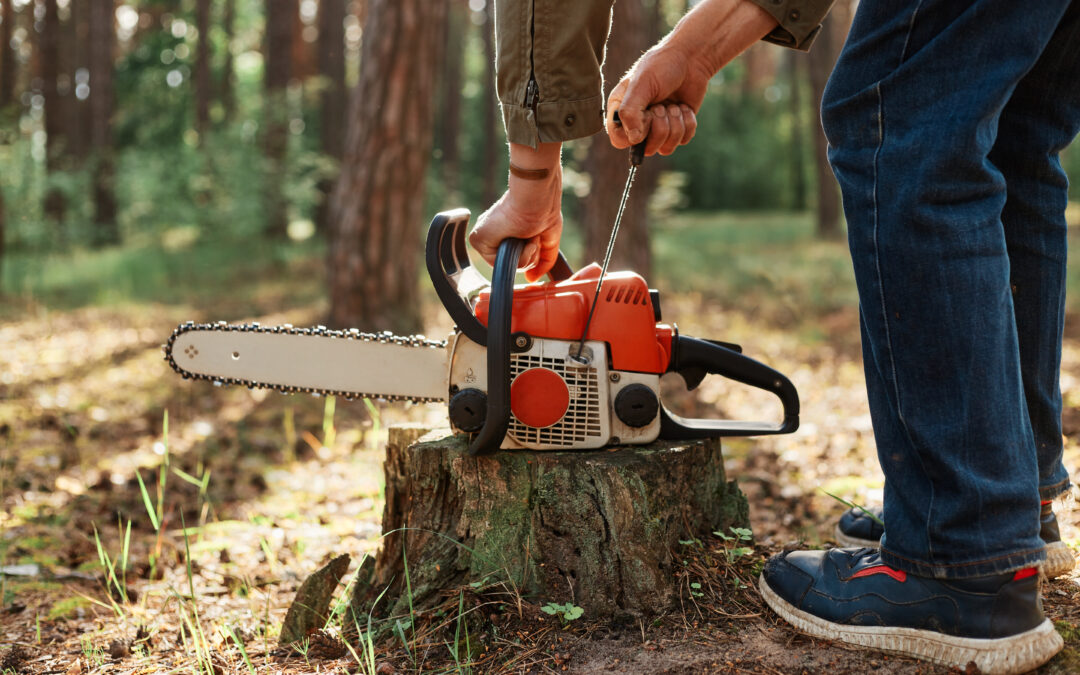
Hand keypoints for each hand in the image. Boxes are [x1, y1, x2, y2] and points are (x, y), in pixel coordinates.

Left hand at [469, 145, 562, 281]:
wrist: (537, 201)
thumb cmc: (545, 212)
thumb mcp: (548, 241)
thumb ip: (542, 262)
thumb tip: (531, 279)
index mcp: (506, 230)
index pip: (515, 256)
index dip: (530, 253)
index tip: (536, 236)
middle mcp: (493, 234)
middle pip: (513, 263)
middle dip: (529, 254)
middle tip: (532, 235)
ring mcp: (485, 237)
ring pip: (507, 265)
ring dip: (526, 254)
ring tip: (527, 234)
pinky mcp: (478, 239)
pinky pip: (499, 263)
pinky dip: (517, 254)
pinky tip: (519, 237)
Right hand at [606, 0, 776, 154]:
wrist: (691, 58)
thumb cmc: (661, 66)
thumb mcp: (641, 85)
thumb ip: (630, 111)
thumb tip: (634, 139)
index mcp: (622, 112)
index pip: (619, 140)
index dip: (634, 135)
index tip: (646, 116)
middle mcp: (638, 123)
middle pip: (645, 148)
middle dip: (659, 126)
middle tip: (661, 105)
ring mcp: (658, 128)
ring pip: (665, 148)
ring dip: (675, 124)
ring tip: (674, 105)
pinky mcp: (678, 128)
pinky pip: (683, 141)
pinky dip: (688, 123)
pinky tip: (684, 107)